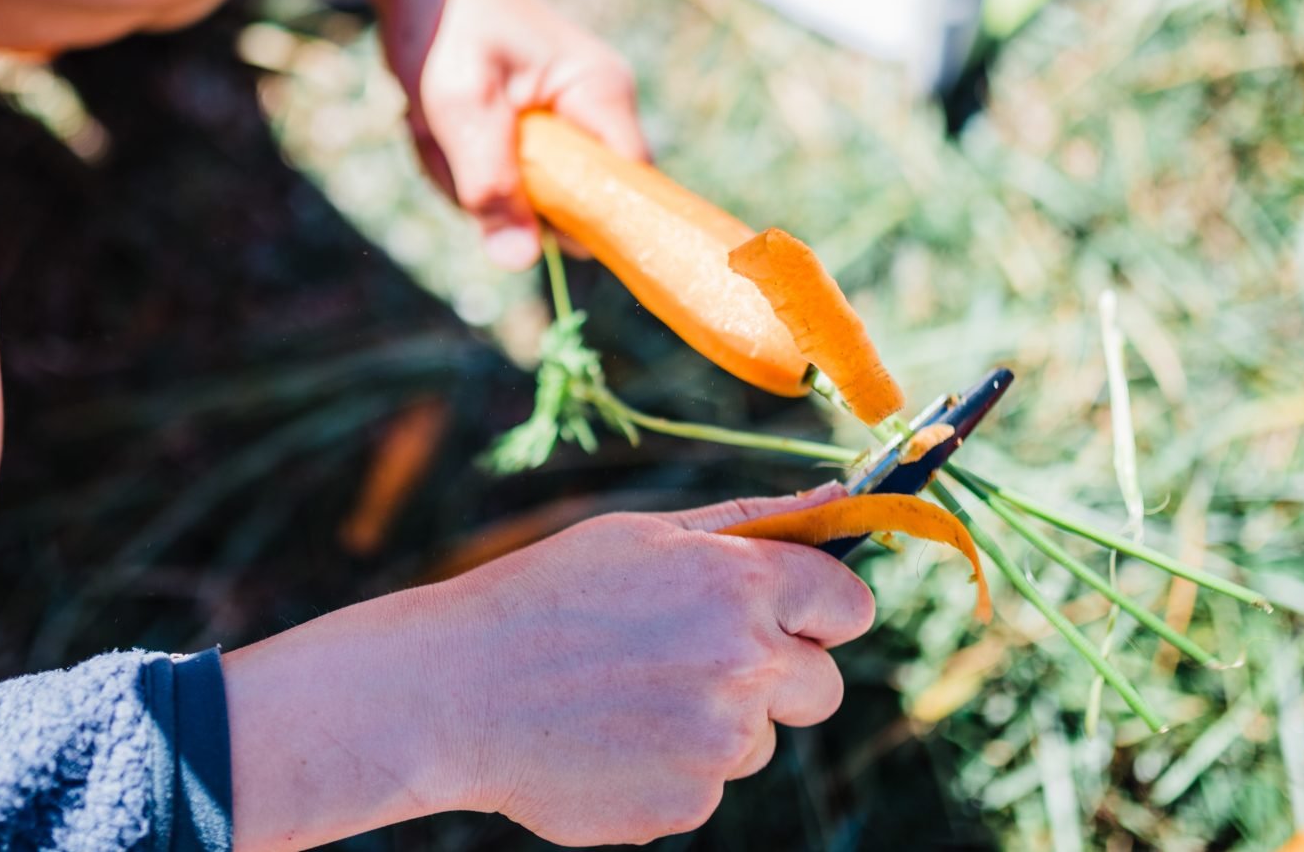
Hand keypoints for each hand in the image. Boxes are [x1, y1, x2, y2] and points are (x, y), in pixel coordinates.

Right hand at [221, 485, 872, 850]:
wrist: (455, 690)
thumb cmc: (549, 596)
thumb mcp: (642, 537)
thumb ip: (747, 523)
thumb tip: (838, 499)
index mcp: (738, 584)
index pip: (849, 606)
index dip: (821, 612)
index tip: (792, 618)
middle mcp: (744, 664)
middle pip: (821, 687)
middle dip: (776, 674)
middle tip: (692, 658)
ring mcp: (719, 743)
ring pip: (757, 741)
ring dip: (714, 723)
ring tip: (625, 696)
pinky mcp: (688, 804)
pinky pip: (708, 787)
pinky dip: (670, 768)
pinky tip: (608, 738)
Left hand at [358, 0, 645, 270]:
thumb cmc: (444, 18)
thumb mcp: (459, 104)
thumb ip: (490, 182)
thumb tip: (519, 263)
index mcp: (600, 96)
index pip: (628, 192)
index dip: (588, 226)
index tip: (526, 229)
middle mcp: (593, 108)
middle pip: (563, 203)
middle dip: (495, 191)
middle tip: (447, 141)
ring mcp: (558, 115)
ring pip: (518, 192)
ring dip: (460, 173)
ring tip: (431, 116)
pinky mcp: (525, 120)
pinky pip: (495, 172)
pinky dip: (454, 158)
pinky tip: (432, 117)